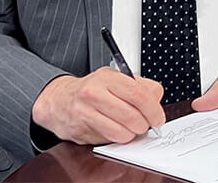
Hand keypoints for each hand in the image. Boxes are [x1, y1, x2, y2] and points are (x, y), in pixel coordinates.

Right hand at [31, 68, 164, 144]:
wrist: (60, 100)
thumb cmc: (92, 89)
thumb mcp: (115, 78)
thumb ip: (139, 86)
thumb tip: (156, 100)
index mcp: (107, 77)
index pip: (138, 94)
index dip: (153, 109)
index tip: (158, 117)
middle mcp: (94, 94)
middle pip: (132, 116)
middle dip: (144, 124)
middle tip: (146, 124)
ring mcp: (86, 113)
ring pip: (122, 132)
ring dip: (132, 133)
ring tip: (131, 127)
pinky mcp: (81, 130)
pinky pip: (110, 140)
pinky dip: (119, 138)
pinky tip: (117, 130)